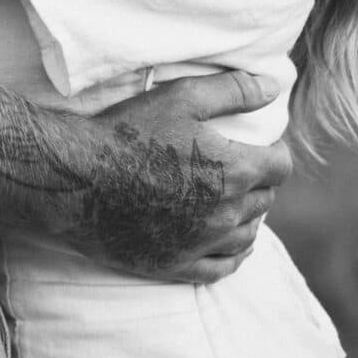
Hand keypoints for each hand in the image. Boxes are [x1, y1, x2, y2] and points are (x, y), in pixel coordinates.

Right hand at [74, 70, 291, 282]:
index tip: (263, 146)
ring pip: (247, 236)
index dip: (274, 153)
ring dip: (248, 217)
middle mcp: (226, 214)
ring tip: (234, 202)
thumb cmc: (128, 132)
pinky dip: (232, 255)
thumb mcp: (182, 97)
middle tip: (239, 168)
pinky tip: (228, 244)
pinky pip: (221, 268)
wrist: (77, 180)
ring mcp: (202, 244)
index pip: (280, 166)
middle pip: (265, 200)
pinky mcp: (176, 265)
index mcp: (235, 171)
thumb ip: (234, 91)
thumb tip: (272, 89)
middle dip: (258, 182)